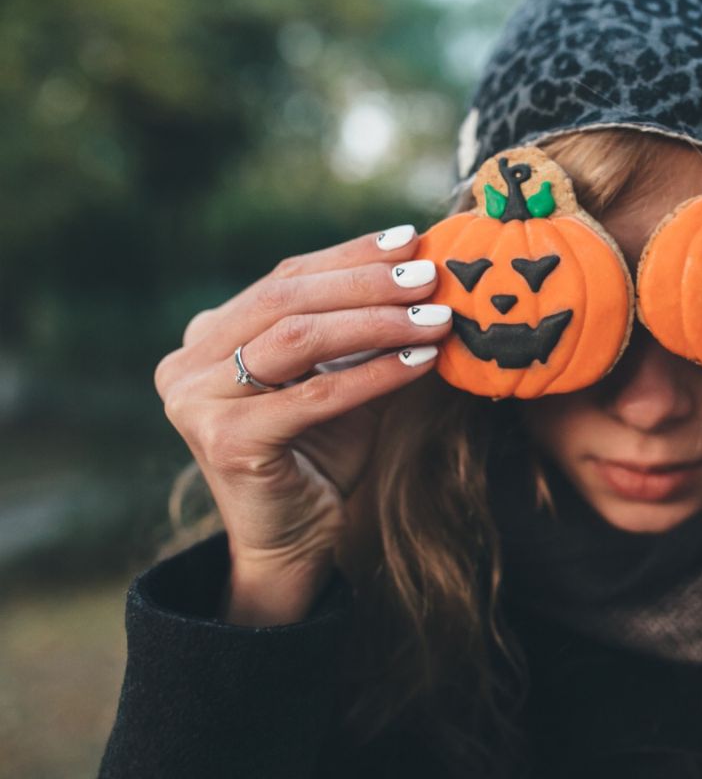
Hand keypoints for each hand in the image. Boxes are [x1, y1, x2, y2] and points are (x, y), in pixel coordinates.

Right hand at [153, 225, 448, 623]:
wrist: (293, 541)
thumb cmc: (320, 456)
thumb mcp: (342, 381)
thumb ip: (363, 335)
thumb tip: (424, 276)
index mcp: (209, 336)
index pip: (285, 277)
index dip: (349, 255)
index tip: (409, 239)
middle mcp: (188, 361)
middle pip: (287, 298)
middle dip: (366, 282)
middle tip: (429, 275)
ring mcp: (197, 400)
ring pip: (298, 338)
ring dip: (376, 322)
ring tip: (435, 315)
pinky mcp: (226, 440)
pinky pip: (315, 394)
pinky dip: (375, 373)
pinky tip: (423, 360)